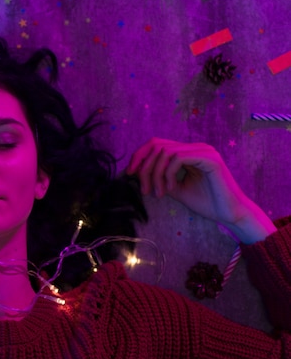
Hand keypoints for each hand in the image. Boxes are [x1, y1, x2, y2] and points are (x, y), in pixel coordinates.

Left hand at [127, 138, 275, 242]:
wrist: (230, 214)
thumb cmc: (206, 202)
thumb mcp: (174, 188)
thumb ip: (159, 178)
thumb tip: (136, 173)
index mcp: (188, 152)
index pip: (156, 144)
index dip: (139, 156)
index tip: (129, 174)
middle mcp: (195, 147)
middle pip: (157, 145)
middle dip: (144, 167)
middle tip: (144, 190)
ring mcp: (203, 151)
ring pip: (166, 151)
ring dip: (155, 174)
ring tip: (158, 193)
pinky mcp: (210, 159)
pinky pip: (178, 158)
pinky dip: (167, 174)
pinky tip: (169, 189)